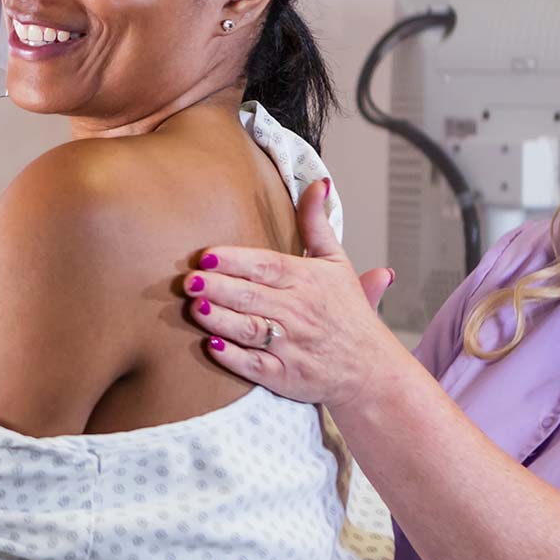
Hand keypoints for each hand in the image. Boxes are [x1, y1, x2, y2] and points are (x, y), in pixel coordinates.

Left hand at [183, 178, 404, 409]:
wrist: (371, 369)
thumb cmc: (348, 313)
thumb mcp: (338, 263)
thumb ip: (317, 224)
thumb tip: (318, 182)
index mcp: (308, 281)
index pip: (267, 267)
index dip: (235, 261)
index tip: (206, 256)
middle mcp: (299, 312)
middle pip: (252, 296)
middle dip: (218, 288)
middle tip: (189, 280)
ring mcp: (291, 346)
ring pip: (249, 329)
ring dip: (220, 319)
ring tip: (195, 307)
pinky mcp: (284, 376)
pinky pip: (255, 366)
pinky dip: (233, 357)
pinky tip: (212, 345)